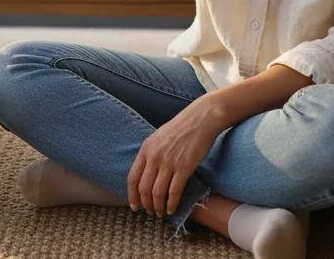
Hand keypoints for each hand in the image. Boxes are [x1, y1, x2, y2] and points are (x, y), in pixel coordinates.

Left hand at [127, 100, 224, 217]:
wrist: (201, 119)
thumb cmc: (181, 128)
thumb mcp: (158, 137)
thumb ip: (150, 153)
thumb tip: (146, 173)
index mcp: (146, 149)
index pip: (133, 177)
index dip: (132, 195)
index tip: (135, 206)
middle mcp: (154, 157)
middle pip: (144, 189)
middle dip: (146, 204)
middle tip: (150, 212)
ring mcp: (169, 162)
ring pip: (158, 193)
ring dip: (158, 207)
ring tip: (161, 213)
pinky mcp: (184, 167)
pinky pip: (174, 192)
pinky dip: (171, 204)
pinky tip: (172, 209)